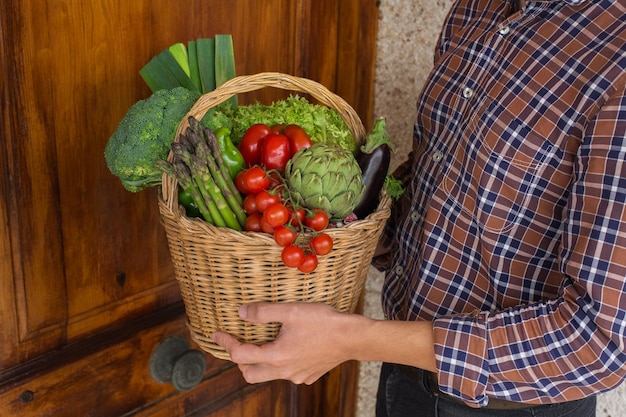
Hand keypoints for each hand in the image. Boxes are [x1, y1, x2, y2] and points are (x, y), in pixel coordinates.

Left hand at [212, 302, 354, 384]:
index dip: (226, 343)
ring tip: (261, 343)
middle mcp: (284, 371)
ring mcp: (297, 376)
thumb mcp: (291, 310)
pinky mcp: (309, 375)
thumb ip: (263, 312)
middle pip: (250, 374)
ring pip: (269, 374)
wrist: (353, 337)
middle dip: (239, 360)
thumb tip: (241, 312)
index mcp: (277, 356)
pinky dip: (279, 362)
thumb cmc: (323, 322)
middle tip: (237, 342)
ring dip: (260, 361)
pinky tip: (287, 347)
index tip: (216, 333)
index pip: (241, 354)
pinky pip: (286, 373)